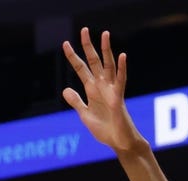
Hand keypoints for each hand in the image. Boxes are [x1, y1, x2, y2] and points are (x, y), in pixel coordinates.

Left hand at [62, 28, 145, 154]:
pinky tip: (122, 56)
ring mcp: (111, 91)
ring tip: (105, 34)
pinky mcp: (118, 99)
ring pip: (108, 66)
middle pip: (94, 62)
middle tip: (83, 30)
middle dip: (88, 46)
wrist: (119, 143)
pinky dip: (122, 69)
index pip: (81, 69)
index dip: (73, 57)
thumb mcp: (85, 115)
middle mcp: (101, 86)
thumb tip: (65, 89)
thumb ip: (76, 102)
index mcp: (92, 90)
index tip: (65, 44)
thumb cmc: (105, 130)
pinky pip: (121, 81)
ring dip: (106, 51)